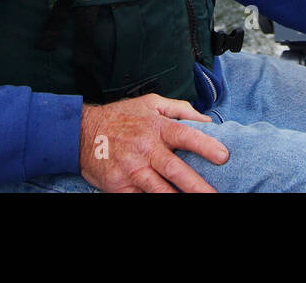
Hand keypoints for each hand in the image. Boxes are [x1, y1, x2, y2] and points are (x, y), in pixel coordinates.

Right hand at [79, 93, 229, 191]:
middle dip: (197, 185)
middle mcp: (146, 149)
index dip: (205, 146)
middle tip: (215, 194)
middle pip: (176, 170)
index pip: (185, 135)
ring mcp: (133, 170)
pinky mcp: (121, 186)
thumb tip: (206, 120)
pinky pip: (141, 197)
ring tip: (196, 203)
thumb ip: (179, 109)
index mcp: (156, 127)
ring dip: (178, 198)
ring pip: (160, 190)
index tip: (224, 156)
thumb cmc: (121, 116)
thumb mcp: (150, 102)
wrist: (82, 132)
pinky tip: (167, 201)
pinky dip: (153, 200)